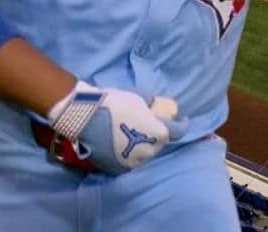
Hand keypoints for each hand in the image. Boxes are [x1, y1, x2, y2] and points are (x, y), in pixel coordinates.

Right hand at [46, 81, 188, 174]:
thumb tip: (157, 109)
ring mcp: (134, 162)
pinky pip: (129, 161)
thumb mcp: (140, 98)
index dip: (182, 124)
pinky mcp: (119, 169)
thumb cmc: (115, 103)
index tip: (181, 120)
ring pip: (144, 154)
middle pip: (160, 143)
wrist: (86, 116)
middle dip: (158, 135)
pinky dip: (129, 154)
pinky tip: (122, 145)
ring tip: (133, 136)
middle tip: (149, 125)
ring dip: (143, 146)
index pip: (179, 131)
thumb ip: (153, 107)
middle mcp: (150, 152)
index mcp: (160, 133)